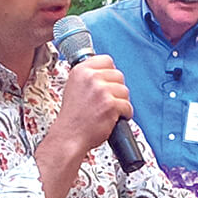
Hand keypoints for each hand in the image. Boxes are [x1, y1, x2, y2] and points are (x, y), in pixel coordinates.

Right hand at [36, 55, 132, 197]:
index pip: (107, 60)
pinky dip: (125, 115)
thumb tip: (105, 72)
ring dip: (121, 103)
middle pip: (119, 75)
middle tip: (107, 102)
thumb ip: (88, 77)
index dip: (110, 73)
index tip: (108, 83)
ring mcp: (101, 90)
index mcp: (81, 70)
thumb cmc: (73, 118)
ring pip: (125, 91)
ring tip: (109, 112)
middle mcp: (90, 77)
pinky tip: (114, 119)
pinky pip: (127, 106)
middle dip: (117, 90)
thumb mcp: (74, 88)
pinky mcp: (110, 104)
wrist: (69, 137)